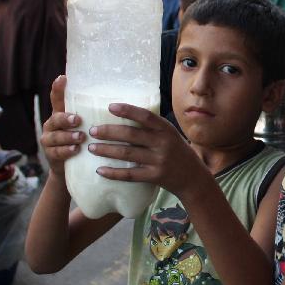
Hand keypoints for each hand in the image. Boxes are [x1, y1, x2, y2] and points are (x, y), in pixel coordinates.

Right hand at [41, 76, 85, 175]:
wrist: (71, 168)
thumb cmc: (84, 141)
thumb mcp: (88, 125)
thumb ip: (94, 114)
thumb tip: (119, 101)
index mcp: (61, 114)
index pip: (57, 99)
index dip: (58, 88)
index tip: (63, 78)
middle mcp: (53, 124)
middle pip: (56, 118)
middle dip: (66, 118)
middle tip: (77, 119)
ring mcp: (49, 140)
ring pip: (55, 136)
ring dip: (68, 136)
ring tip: (80, 137)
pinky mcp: (50, 154)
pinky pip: (57, 152)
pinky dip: (66, 150)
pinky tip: (75, 150)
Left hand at [86, 102, 207, 197]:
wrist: (193, 178)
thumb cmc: (177, 152)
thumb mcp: (170, 135)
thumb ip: (152, 127)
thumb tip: (123, 115)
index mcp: (166, 129)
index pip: (145, 116)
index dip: (128, 110)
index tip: (110, 106)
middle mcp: (163, 143)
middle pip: (131, 135)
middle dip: (109, 132)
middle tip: (92, 130)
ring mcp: (159, 160)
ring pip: (128, 154)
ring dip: (107, 150)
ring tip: (92, 148)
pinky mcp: (155, 176)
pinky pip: (130, 174)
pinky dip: (114, 173)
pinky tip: (100, 170)